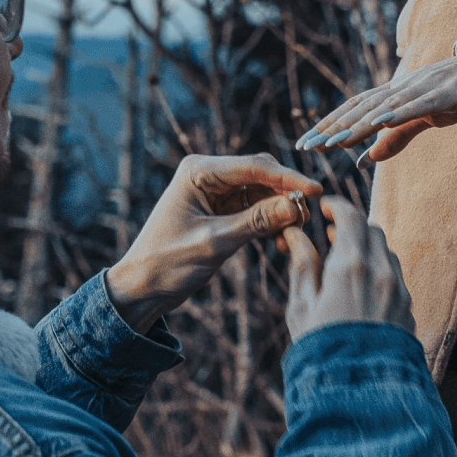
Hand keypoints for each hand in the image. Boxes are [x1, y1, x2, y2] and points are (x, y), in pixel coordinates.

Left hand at [107, 153, 318, 334]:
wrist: (140, 289)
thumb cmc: (168, 264)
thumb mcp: (215, 243)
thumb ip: (256, 222)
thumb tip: (295, 206)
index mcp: (198, 171)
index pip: (254, 167)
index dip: (288, 179)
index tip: (316, 191)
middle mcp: (207, 174)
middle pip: (261, 174)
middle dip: (286, 193)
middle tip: (307, 217)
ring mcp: (214, 191)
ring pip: (261, 191)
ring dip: (280, 209)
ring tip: (295, 231)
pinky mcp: (220, 209)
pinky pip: (254, 207)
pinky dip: (269, 220)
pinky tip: (281, 237)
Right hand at [283, 198, 412, 341]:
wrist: (357, 393)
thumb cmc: (320, 351)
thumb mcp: (301, 307)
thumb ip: (302, 266)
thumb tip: (296, 235)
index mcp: (351, 266)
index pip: (350, 216)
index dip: (335, 205)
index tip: (323, 208)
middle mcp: (381, 272)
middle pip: (371, 229)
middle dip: (350, 226)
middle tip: (329, 235)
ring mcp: (398, 290)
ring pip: (385, 252)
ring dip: (366, 248)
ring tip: (343, 262)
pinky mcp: (407, 308)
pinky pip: (395, 276)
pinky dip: (378, 270)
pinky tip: (360, 288)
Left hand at [294, 55, 456, 162]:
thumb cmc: (453, 96)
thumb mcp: (420, 121)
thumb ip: (394, 138)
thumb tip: (364, 160)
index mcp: (393, 96)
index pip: (353, 110)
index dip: (328, 125)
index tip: (305, 143)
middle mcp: (400, 89)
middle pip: (360, 108)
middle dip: (332, 128)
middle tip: (307, 146)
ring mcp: (420, 90)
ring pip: (383, 108)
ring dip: (357, 124)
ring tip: (334, 141)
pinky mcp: (442, 95)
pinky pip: (416, 105)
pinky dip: (397, 112)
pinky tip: (380, 121)